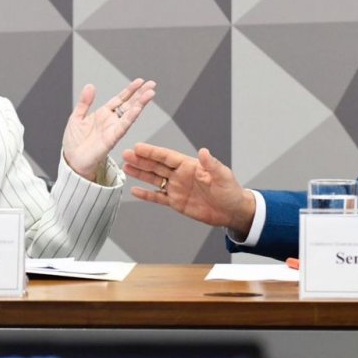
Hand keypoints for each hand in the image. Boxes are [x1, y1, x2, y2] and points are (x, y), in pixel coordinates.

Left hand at [62, 79, 155, 181]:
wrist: (72, 162)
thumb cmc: (74, 143)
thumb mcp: (76, 118)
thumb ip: (84, 102)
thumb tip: (90, 86)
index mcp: (103, 114)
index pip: (120, 99)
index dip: (130, 90)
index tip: (140, 82)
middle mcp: (111, 121)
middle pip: (129, 104)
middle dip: (140, 94)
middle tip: (152, 84)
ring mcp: (113, 129)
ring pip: (130, 114)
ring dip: (140, 103)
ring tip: (150, 93)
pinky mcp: (112, 139)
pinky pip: (123, 126)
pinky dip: (131, 117)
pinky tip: (138, 109)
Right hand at [122, 143, 256, 237]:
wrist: (232, 211)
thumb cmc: (230, 191)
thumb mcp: (222, 175)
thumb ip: (211, 164)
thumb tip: (204, 151)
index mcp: (190, 166)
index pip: (167, 157)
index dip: (152, 152)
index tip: (138, 147)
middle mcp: (181, 175)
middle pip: (157, 166)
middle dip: (141, 160)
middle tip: (126, 154)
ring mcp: (177, 189)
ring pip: (154, 179)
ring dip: (140, 173)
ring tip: (126, 167)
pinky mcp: (176, 203)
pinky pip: (158, 198)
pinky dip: (146, 195)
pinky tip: (135, 191)